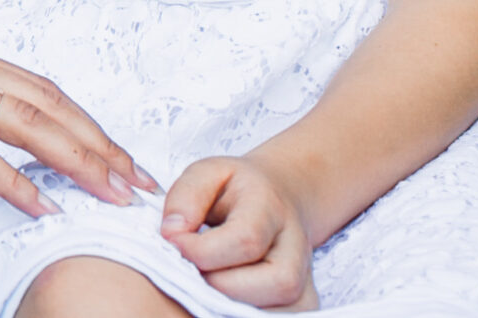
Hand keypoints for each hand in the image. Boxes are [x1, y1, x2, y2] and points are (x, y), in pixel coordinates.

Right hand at [0, 0, 154, 221]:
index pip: (41, 91)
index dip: (87, 124)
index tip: (122, 158)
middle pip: (51, 106)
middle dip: (104, 146)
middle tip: (144, 184)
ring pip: (26, 124)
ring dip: (78, 161)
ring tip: (115, 194)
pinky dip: (13, 179)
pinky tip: (41, 204)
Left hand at [158, 155, 315, 309]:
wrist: (277, 197)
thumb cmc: (234, 188)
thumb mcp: (206, 173)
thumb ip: (186, 197)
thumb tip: (172, 233)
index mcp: (271, 207)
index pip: (246, 240)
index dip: (202, 249)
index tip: (173, 241)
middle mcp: (296, 245)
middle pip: (277, 282)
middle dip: (222, 284)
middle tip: (193, 268)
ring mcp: (306, 276)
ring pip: (282, 309)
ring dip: (234, 303)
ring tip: (207, 280)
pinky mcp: (303, 299)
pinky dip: (245, 313)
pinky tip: (223, 296)